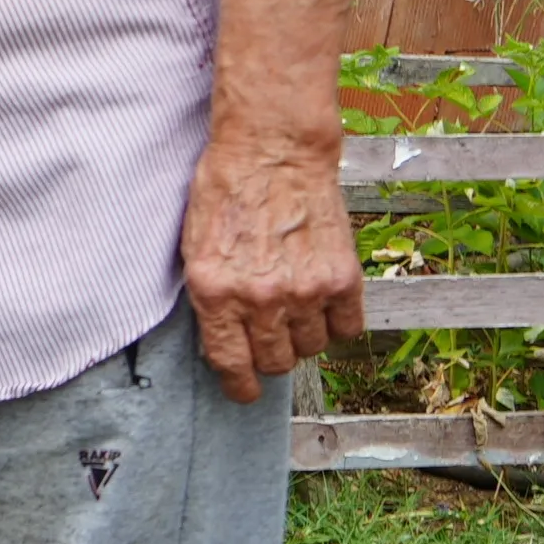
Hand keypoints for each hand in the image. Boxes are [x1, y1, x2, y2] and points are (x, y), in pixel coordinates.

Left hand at [180, 130, 362, 402]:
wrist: (272, 152)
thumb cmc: (225, 193)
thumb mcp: (195, 249)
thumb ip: (209, 299)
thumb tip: (222, 343)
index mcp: (215, 293)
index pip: (231, 365)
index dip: (240, 386)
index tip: (245, 391)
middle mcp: (260, 299)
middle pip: (275, 362)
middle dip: (269, 355)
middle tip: (268, 334)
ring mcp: (305, 291)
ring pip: (311, 348)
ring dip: (302, 336)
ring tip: (293, 307)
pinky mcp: (342, 278)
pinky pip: (348, 330)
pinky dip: (337, 322)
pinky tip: (323, 303)